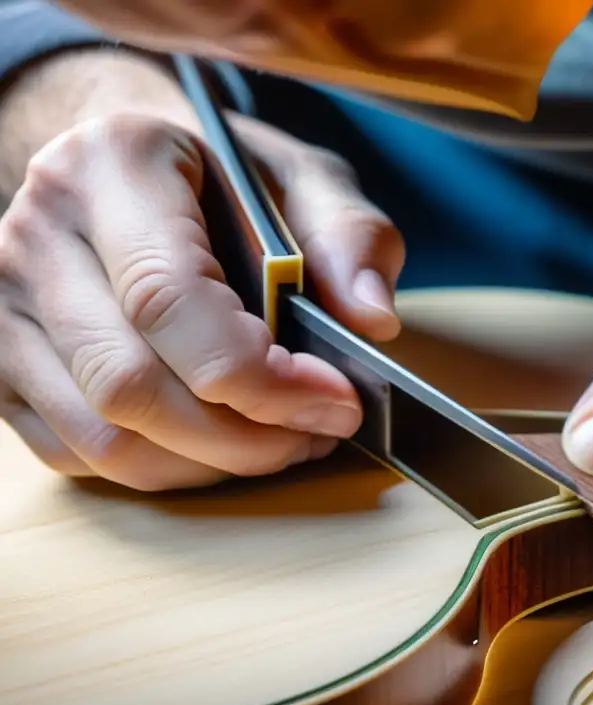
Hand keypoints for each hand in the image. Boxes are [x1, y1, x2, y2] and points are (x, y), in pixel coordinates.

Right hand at [0, 111, 403, 490]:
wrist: (122, 161)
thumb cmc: (218, 170)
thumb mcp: (301, 175)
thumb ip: (348, 234)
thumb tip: (370, 320)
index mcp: (112, 167)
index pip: (168, 300)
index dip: (259, 375)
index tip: (335, 400)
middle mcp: (40, 236)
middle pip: (130, 386)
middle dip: (243, 437)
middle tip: (320, 431)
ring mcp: (7, 305)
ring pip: (102, 435)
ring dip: (208, 464)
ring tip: (284, 441)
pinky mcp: (4, 361)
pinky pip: (78, 452)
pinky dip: (164, 469)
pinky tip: (222, 445)